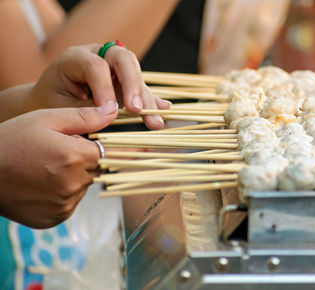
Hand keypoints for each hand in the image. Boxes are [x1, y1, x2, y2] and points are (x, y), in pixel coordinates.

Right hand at [0, 102, 117, 227]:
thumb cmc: (12, 140)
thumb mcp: (45, 119)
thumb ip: (84, 117)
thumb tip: (115, 111)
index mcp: (76, 157)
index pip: (115, 153)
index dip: (127, 147)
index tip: (147, 146)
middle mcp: (74, 184)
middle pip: (99, 169)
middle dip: (90, 158)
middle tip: (66, 151)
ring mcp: (65, 204)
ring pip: (85, 185)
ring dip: (76, 175)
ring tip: (48, 165)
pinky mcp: (56, 218)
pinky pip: (71, 202)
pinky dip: (64, 192)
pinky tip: (43, 182)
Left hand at [30, 44, 169, 129]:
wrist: (51, 99)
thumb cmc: (52, 103)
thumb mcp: (61, 107)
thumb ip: (86, 108)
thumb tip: (114, 112)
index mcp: (75, 58)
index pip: (96, 65)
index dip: (105, 87)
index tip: (111, 111)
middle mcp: (98, 54)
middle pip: (122, 59)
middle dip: (132, 85)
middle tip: (137, 110)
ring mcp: (114, 66)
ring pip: (136, 73)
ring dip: (145, 98)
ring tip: (154, 122)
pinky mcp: (125, 79)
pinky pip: (140, 87)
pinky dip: (151, 100)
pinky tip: (164, 109)